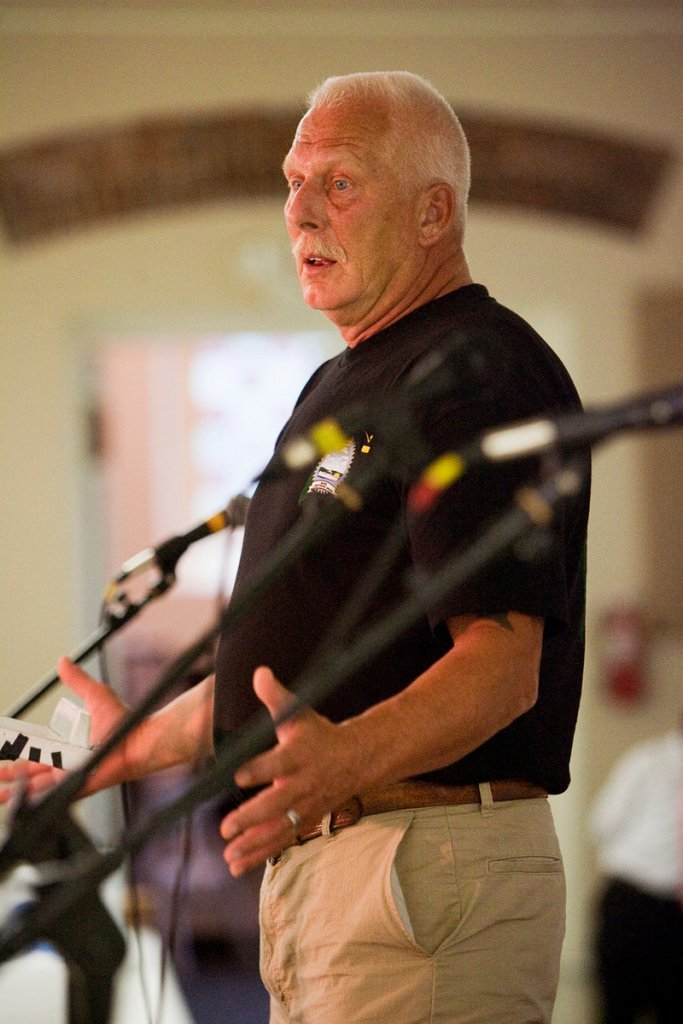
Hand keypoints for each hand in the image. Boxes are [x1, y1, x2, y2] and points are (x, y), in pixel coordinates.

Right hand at [0, 657, 130, 802]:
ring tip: (0, 796)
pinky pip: (51, 794)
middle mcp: (65, 762)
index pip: (35, 750)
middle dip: (10, 775)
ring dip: (16, 792)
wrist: (138, 740)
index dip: (17, 752)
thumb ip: (77, 680)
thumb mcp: (94, 695)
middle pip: (30, 772)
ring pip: (36, 787)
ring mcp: (69, 775)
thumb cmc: (122, 721)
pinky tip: (20, 801)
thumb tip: (63, 661)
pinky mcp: (75, 785)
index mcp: (66, 744)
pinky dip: (34, 798)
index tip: (3, 751)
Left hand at [219, 666, 361, 875]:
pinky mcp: (306, 820)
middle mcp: (302, 784)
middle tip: (225, 827)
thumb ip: (276, 697)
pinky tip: (236, 864)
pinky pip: (282, 841)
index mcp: (298, 755)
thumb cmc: (319, 734)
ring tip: (228, 856)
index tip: (237, 775)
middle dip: (251, 817)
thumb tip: (258, 672)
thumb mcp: (300, 713)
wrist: (358, 759)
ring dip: (253, 844)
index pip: (277, 763)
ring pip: (279, 829)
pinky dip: (260, 854)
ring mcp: (306, 806)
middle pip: (277, 804)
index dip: (258, 769)